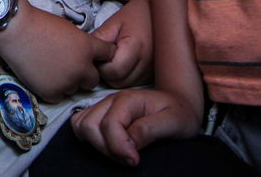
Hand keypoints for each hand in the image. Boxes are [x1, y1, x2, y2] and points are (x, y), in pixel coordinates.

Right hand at [0, 2, 115, 101]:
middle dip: (85, 74)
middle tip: (69, 66)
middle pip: (94, 79)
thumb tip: (85, 55)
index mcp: (88, 48)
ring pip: (75, 88)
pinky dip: (52, 89)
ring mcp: (66, 82)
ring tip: (51, 68)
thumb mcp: (68, 29)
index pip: (109, 55)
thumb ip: (81, 45)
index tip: (94, 56)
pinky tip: (42, 76)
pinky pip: (58, 96)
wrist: (15, 30)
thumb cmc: (39, 23)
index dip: (101, 55)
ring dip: (67, 82)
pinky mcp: (51, 93)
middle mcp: (81, 68)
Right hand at [70, 88, 200, 166]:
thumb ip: (150, 130)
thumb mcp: (174, 121)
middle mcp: (112, 100)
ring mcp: (104, 106)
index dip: (119, 147)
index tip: (135, 161)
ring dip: (96, 144)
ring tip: (120, 153)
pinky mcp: (101, 113)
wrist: (179, 103)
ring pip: (81, 125)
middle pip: (89, 126)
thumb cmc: (178, 112)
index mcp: (129, 100)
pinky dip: (90, 139)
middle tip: (128, 158)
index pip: (109, 125)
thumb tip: (130, 143)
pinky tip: (110, 146)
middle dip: (106, 148)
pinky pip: (81, 125)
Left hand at [94, 0, 151, 87]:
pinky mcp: (153, 75)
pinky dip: (125, 77)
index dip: (102, 65)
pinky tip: (124, 63)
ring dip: (115, 76)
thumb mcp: (113, 24)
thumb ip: (99, 40)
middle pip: (118, 82)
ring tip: (115, 59)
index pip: (113, 71)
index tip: (100, 54)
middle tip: (105, 57)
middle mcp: (147, 63)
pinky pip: (133, 84)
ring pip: (125, 85)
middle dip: (106, 72)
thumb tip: (85, 55)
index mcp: (136, 47)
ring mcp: (152, 71)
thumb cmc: (132, 16)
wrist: (155, 13)